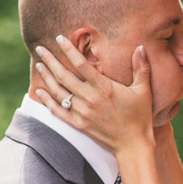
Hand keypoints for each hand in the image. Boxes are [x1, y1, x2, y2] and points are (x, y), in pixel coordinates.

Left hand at [35, 35, 155, 154]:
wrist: (133, 145)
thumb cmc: (140, 116)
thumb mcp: (143, 91)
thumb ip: (141, 68)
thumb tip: (140, 47)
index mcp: (105, 88)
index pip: (81, 64)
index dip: (69, 50)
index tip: (59, 38)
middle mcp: (90, 99)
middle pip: (64, 76)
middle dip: (50, 60)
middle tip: (40, 49)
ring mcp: (82, 112)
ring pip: (58, 92)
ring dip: (46, 77)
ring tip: (39, 65)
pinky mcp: (78, 124)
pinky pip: (58, 111)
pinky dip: (47, 101)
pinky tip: (40, 92)